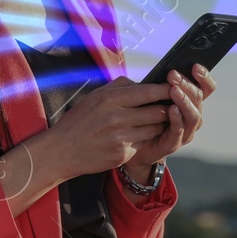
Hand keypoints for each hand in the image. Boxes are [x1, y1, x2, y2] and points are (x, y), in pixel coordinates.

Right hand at [26, 75, 171, 187]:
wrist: (61, 151)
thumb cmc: (79, 121)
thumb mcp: (95, 97)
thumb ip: (119, 87)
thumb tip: (143, 83)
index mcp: (111, 99)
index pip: (148, 92)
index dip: (165, 89)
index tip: (175, 87)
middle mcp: (118, 118)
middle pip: (158, 111)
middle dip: (166, 109)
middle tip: (169, 106)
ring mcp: (121, 138)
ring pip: (154, 128)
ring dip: (156, 125)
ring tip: (150, 121)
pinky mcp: (123, 154)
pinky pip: (143, 143)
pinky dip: (142, 139)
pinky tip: (134, 136)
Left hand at [124, 63, 212, 181]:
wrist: (131, 142)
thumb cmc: (143, 114)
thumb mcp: (152, 95)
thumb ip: (160, 84)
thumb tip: (163, 69)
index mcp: (191, 102)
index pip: (206, 88)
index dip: (204, 77)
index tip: (195, 66)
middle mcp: (192, 116)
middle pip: (199, 99)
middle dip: (187, 85)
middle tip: (173, 75)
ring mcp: (185, 131)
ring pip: (193, 115)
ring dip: (184, 101)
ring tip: (174, 90)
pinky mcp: (174, 144)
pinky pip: (179, 130)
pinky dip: (177, 119)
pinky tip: (171, 109)